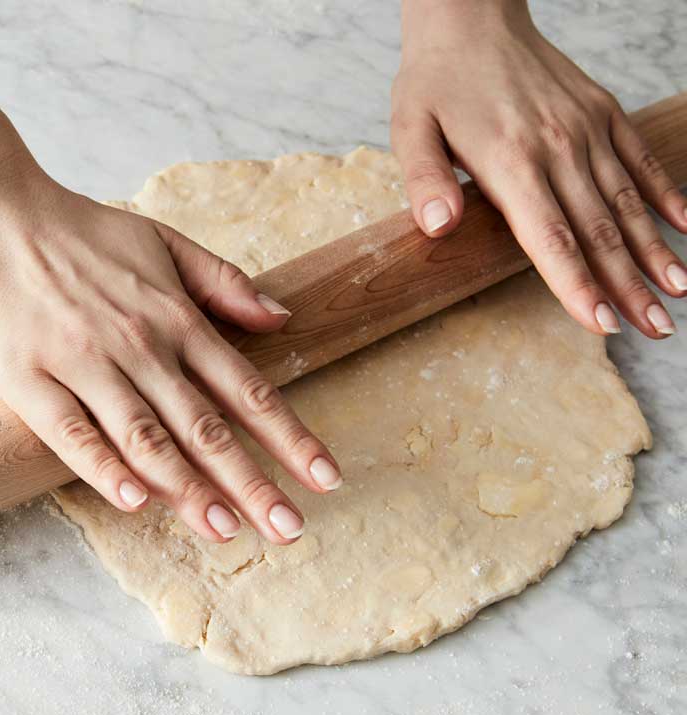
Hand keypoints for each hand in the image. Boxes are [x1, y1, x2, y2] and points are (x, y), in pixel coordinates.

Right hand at [0, 169, 343, 544]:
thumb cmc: (77, 230)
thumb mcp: (162, 240)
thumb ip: (223, 281)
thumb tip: (282, 319)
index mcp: (175, 317)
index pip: (247, 388)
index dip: (290, 437)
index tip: (326, 478)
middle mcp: (138, 345)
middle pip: (206, 425)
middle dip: (252, 482)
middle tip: (288, 530)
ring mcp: (83, 364)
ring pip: (146, 437)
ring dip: (189, 488)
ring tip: (225, 531)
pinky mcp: (29, 380)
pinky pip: (72, 434)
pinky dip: (104, 469)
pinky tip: (135, 502)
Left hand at [392, 0, 684, 337]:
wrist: (471, 19)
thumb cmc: (436, 81)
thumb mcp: (410, 128)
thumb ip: (423, 179)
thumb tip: (438, 226)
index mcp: (510, 160)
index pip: (550, 237)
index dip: (576, 284)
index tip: (601, 323)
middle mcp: (558, 147)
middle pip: (599, 230)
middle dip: (628, 285)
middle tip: (657, 329)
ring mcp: (586, 128)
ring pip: (627, 200)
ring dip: (655, 250)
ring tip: (678, 293)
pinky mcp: (603, 112)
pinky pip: (640, 158)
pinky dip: (665, 194)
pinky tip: (684, 228)